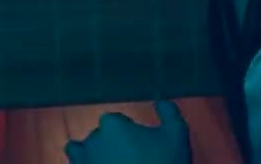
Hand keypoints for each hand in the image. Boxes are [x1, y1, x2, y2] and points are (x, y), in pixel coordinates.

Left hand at [64, 100, 190, 163]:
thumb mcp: (177, 135)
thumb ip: (169, 113)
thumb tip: (160, 102)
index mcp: (112, 125)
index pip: (119, 121)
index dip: (131, 133)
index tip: (143, 147)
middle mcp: (92, 141)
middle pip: (100, 137)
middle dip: (113, 145)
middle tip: (133, 160)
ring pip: (82, 154)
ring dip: (95, 157)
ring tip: (114, 163)